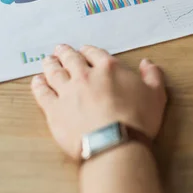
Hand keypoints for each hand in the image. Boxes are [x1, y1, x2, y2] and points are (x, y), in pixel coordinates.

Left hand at [30, 44, 166, 159]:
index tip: (84, 50)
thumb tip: (147, 64)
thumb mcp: (156, 95)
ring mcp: (68, 92)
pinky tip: (37, 81)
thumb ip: (152, 76)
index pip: (95, 54)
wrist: (115, 143)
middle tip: (60, 49)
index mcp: (109, 69)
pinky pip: (43, 93)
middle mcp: (85, 76)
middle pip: (72, 59)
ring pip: (54, 73)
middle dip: (66, 53)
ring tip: (47, 61)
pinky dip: (38, 85)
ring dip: (50, 64)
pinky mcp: (54, 110)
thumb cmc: (138, 120)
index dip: (89, 51)